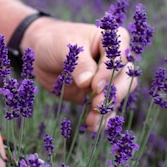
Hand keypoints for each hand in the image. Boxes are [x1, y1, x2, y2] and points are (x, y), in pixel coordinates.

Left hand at [23, 18, 137, 130]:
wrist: (42, 53)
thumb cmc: (55, 41)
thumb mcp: (65, 47)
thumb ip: (79, 63)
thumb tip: (87, 82)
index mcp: (113, 39)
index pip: (118, 58)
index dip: (108, 73)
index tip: (94, 86)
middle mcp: (116, 60)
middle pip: (125, 79)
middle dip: (112, 94)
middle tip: (96, 105)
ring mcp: (108, 78)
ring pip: (118, 96)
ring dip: (107, 110)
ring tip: (93, 121)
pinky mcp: (99, 94)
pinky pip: (106, 108)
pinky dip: (101, 119)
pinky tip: (92, 126)